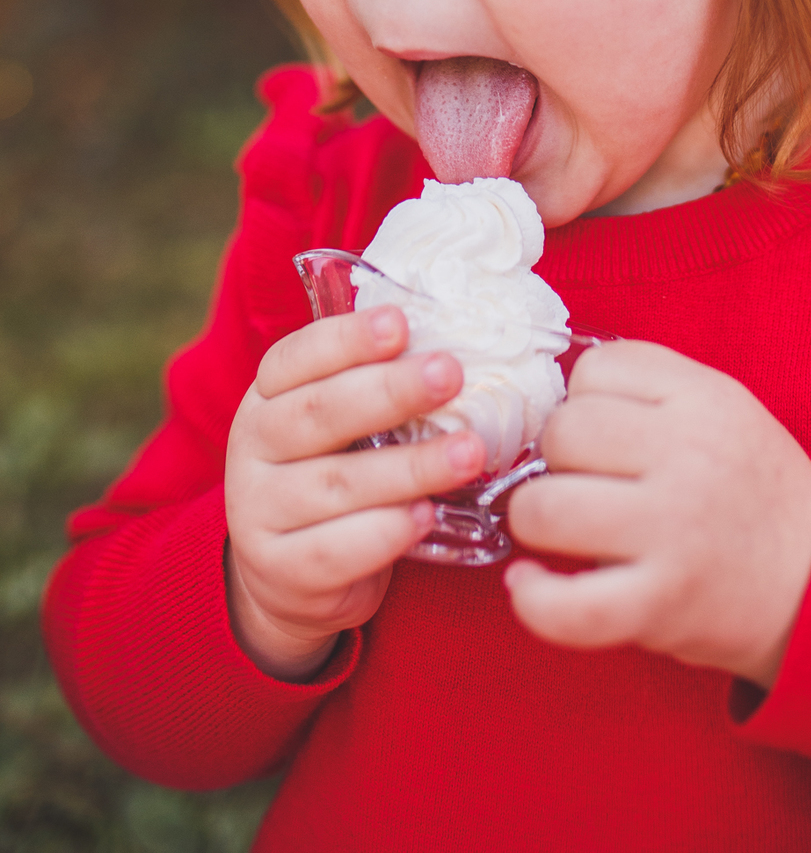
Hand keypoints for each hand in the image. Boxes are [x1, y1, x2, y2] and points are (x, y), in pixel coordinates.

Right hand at [225, 305, 485, 680]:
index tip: (401, 323)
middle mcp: (254, 446)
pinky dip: (385, 532)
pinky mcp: (279, 569)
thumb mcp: (342, 424)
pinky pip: (334, 550)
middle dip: (391, 391)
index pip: (299, 356)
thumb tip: (457, 345)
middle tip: (451, 374)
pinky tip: (427, 516)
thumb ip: (378, 385)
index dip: (349, 338)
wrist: (287, 576)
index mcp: (268, 395)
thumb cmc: (334, 473)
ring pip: (337, 483)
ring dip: (410, 467)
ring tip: (469, 453)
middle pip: (320, 412)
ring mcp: (258, 510)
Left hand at [505, 342, 810, 689]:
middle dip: (557, 457)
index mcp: (705, 399)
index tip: (604, 432)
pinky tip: (530, 583)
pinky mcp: (660, 605)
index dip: (584, 399)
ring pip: (544, 508)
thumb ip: (652, 389)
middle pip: (562, 432)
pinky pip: (565, 605)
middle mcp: (689, 458)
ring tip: (558, 529)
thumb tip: (555, 396)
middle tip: (586, 482)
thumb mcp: (724, 409)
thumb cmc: (753, 491)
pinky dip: (531, 598)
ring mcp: (674, 533)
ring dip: (535, 519)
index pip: (595, 368)